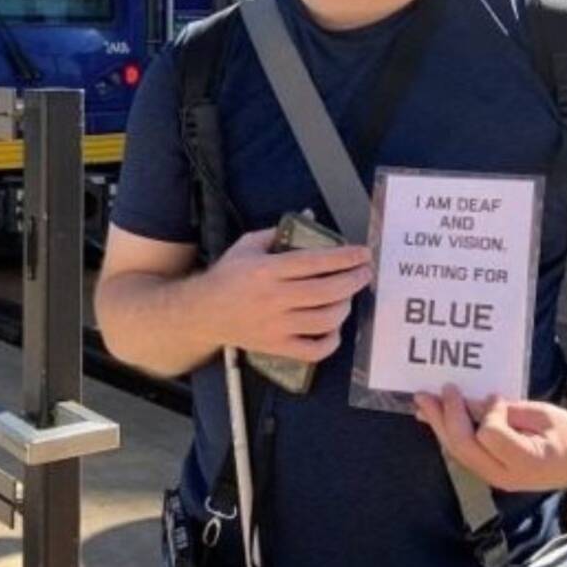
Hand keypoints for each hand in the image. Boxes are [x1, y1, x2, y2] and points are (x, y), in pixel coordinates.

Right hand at [200, 228, 372, 362]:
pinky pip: (313, 350)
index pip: (315, 262)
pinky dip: (331, 340)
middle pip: (326, 291)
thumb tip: (311, 216)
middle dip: (353, 281)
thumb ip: (278, 232)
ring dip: (345, 308)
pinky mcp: (276, 348)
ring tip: (348, 297)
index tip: (363, 253)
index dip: (344, 257)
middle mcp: (273, 298)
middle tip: (365, 273)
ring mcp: (276, 326)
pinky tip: (333, 328)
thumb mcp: (247, 245)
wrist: (202, 313)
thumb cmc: (228, 276)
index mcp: (267, 269)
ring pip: (324, 320)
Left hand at [413, 385, 566, 492]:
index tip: (497, 397)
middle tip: (438, 389)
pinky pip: (462, 452)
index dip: (488, 412)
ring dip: (438, 424)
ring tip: (422, 401)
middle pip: (465, 447)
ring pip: (458, 452)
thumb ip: (508, 411)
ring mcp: (496, 478)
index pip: (490, 435)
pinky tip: (433, 416)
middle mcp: (507, 476)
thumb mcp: (543, 415)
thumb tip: (475, 401)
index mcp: (528, 461)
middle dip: (447, 416)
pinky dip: (446, 432)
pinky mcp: (489, 472)